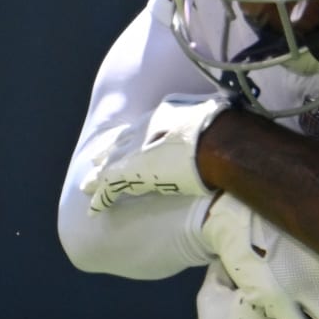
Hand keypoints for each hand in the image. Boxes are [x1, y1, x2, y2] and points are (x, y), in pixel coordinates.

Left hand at [82, 95, 231, 211]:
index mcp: (164, 114)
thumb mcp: (217, 112)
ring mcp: (135, 148)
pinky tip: (93, 210)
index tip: (127, 140)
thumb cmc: (222, 126)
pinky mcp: (130, 171)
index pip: (143, 126)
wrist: (214, 139)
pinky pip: (108, 187)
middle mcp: (145, 128)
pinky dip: (101, 199)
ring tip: (88, 184)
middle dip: (108, 152)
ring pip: (109, 164)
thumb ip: (216, 113)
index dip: (133, 135)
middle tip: (97, 159)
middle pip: (120, 142)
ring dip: (99, 176)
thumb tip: (230, 109)